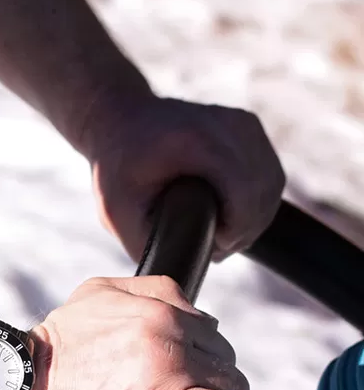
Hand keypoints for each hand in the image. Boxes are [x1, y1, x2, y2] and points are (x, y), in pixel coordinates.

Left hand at [82, 91, 284, 261]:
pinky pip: (270, 172)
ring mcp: (241, 122)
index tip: (214, 245)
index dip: (236, 229)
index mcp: (194, 142)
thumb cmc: (116, 168)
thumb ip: (148, 245)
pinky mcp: (249, 126)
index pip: (244, 191)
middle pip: (263, 190)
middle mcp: (225, 124)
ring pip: (272, 183)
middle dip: (245, 228)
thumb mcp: (117, 213)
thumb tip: (183, 269)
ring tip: (222, 233)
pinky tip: (229, 213)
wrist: (120, 120)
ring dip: (254, 217)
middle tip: (215, 247)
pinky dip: (257, 199)